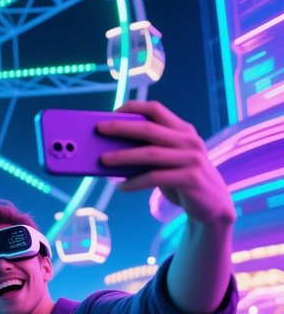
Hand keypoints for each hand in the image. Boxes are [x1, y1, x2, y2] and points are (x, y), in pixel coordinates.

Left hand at [97, 100, 235, 226]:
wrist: (214, 205)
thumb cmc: (182, 179)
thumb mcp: (170, 160)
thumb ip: (150, 150)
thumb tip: (110, 149)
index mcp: (183, 130)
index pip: (156, 109)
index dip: (133, 107)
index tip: (112, 112)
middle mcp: (189, 141)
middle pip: (149, 129)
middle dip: (121, 127)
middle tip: (98, 129)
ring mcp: (191, 159)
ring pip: (150, 153)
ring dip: (123, 156)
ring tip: (103, 159)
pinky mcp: (190, 179)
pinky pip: (155, 178)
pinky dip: (134, 182)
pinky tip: (121, 187)